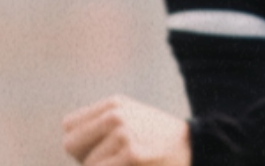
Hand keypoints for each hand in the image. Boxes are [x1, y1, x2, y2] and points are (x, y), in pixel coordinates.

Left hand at [62, 95, 190, 165]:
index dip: (83, 141)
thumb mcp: (130, 121)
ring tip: (131, 163)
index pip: (70, 126)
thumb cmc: (157, 141)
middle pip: (71, 145)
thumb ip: (98, 126)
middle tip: (114, 159)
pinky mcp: (131, 155)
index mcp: (114, 104)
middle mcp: (116, 115)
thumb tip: (69, 144)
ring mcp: (124, 135)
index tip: (105, 146)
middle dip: (86, 157)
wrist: (196, 147)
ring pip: (88, 165)